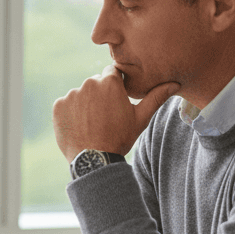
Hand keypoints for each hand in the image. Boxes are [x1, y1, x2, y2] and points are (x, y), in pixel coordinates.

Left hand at [52, 65, 179, 161]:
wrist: (94, 160)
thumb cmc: (120, 138)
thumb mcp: (140, 118)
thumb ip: (156, 97)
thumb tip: (176, 84)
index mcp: (110, 81)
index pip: (112, 73)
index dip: (115, 87)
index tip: (116, 101)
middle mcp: (89, 83)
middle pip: (95, 84)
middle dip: (100, 95)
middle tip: (105, 116)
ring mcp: (72, 94)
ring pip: (80, 94)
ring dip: (85, 104)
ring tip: (92, 124)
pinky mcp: (58, 106)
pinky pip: (66, 105)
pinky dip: (71, 113)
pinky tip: (80, 126)